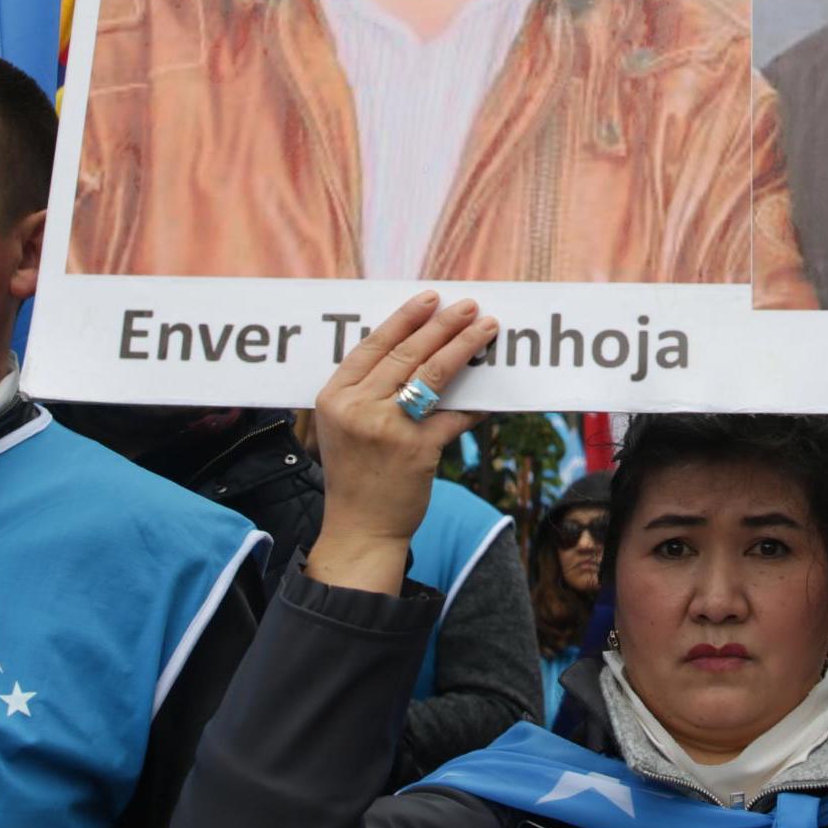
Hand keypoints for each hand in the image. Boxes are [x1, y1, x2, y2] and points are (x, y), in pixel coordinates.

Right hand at [306, 293, 495, 591]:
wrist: (359, 529)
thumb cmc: (355, 474)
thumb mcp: (343, 426)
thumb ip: (366, 391)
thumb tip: (414, 349)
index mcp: (334, 397)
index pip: (372, 345)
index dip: (403, 318)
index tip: (429, 298)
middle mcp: (356, 408)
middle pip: (406, 354)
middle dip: (442, 325)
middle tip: (469, 306)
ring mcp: (387, 428)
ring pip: (432, 375)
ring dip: (463, 347)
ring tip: (486, 327)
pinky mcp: (416, 450)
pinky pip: (454, 417)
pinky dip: (476, 405)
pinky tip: (493, 394)